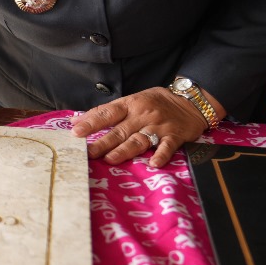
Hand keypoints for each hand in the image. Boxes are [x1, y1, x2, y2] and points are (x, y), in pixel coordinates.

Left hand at [70, 85, 222, 168]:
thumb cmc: (155, 102)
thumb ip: (105, 112)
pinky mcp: (174, 136)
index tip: (76, 131)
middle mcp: (142, 115)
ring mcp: (158, 126)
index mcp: (130, 104)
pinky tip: (153, 163)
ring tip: (111, 159)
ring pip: (139, 139)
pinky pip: (167, 147)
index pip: (107, 113)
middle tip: (88, 152)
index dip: (91, 122)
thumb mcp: (131, 101)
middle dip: (103, 142)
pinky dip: (161, 155)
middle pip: (120, 131)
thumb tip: (75, 121)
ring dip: (125, 150)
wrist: (190, 101)